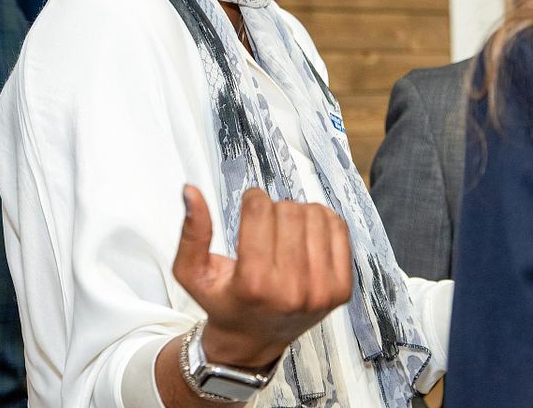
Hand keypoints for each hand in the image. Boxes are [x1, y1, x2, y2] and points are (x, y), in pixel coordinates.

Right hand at [172, 185, 352, 369]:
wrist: (253, 341)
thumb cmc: (224, 302)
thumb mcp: (192, 273)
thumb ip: (191, 232)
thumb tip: (191, 191)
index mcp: (254, 284)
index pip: (260, 209)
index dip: (252, 201)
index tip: (249, 209)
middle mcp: (291, 290)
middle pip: (288, 210)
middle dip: (274, 210)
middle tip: (265, 228)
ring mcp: (321, 291)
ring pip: (315, 214)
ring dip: (298, 215)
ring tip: (284, 234)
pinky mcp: (341, 289)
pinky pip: (339, 228)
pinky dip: (321, 223)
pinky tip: (305, 237)